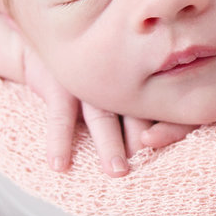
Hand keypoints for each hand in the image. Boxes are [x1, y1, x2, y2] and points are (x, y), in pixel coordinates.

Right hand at [17, 43, 194, 176]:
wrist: (47, 42)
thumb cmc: (89, 71)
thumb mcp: (115, 83)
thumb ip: (141, 104)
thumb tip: (156, 145)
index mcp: (135, 81)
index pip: (160, 106)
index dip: (169, 128)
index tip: (168, 150)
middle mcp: (115, 77)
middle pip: (135, 113)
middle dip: (143, 140)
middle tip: (152, 165)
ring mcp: (86, 79)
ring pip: (102, 116)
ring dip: (109, 144)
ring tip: (117, 172)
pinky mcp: (57, 82)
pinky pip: (59, 116)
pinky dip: (59, 140)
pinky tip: (59, 165)